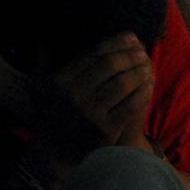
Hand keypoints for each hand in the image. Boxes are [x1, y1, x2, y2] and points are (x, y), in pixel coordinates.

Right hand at [32, 32, 154, 152]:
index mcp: (61, 81)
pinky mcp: (107, 129)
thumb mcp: (41, 89)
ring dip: (139, 71)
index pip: (94, 54)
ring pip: (123, 83)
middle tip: (143, 52)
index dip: (116, 43)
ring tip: (147, 66)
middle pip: (110, 66)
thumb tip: (41, 42)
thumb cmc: (52, 114)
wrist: (57, 152)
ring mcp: (91, 113)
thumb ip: (41, 63)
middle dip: (130, 55)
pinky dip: (143, 92)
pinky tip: (149, 85)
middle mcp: (74, 95)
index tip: (132, 36)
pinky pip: (131, 104)